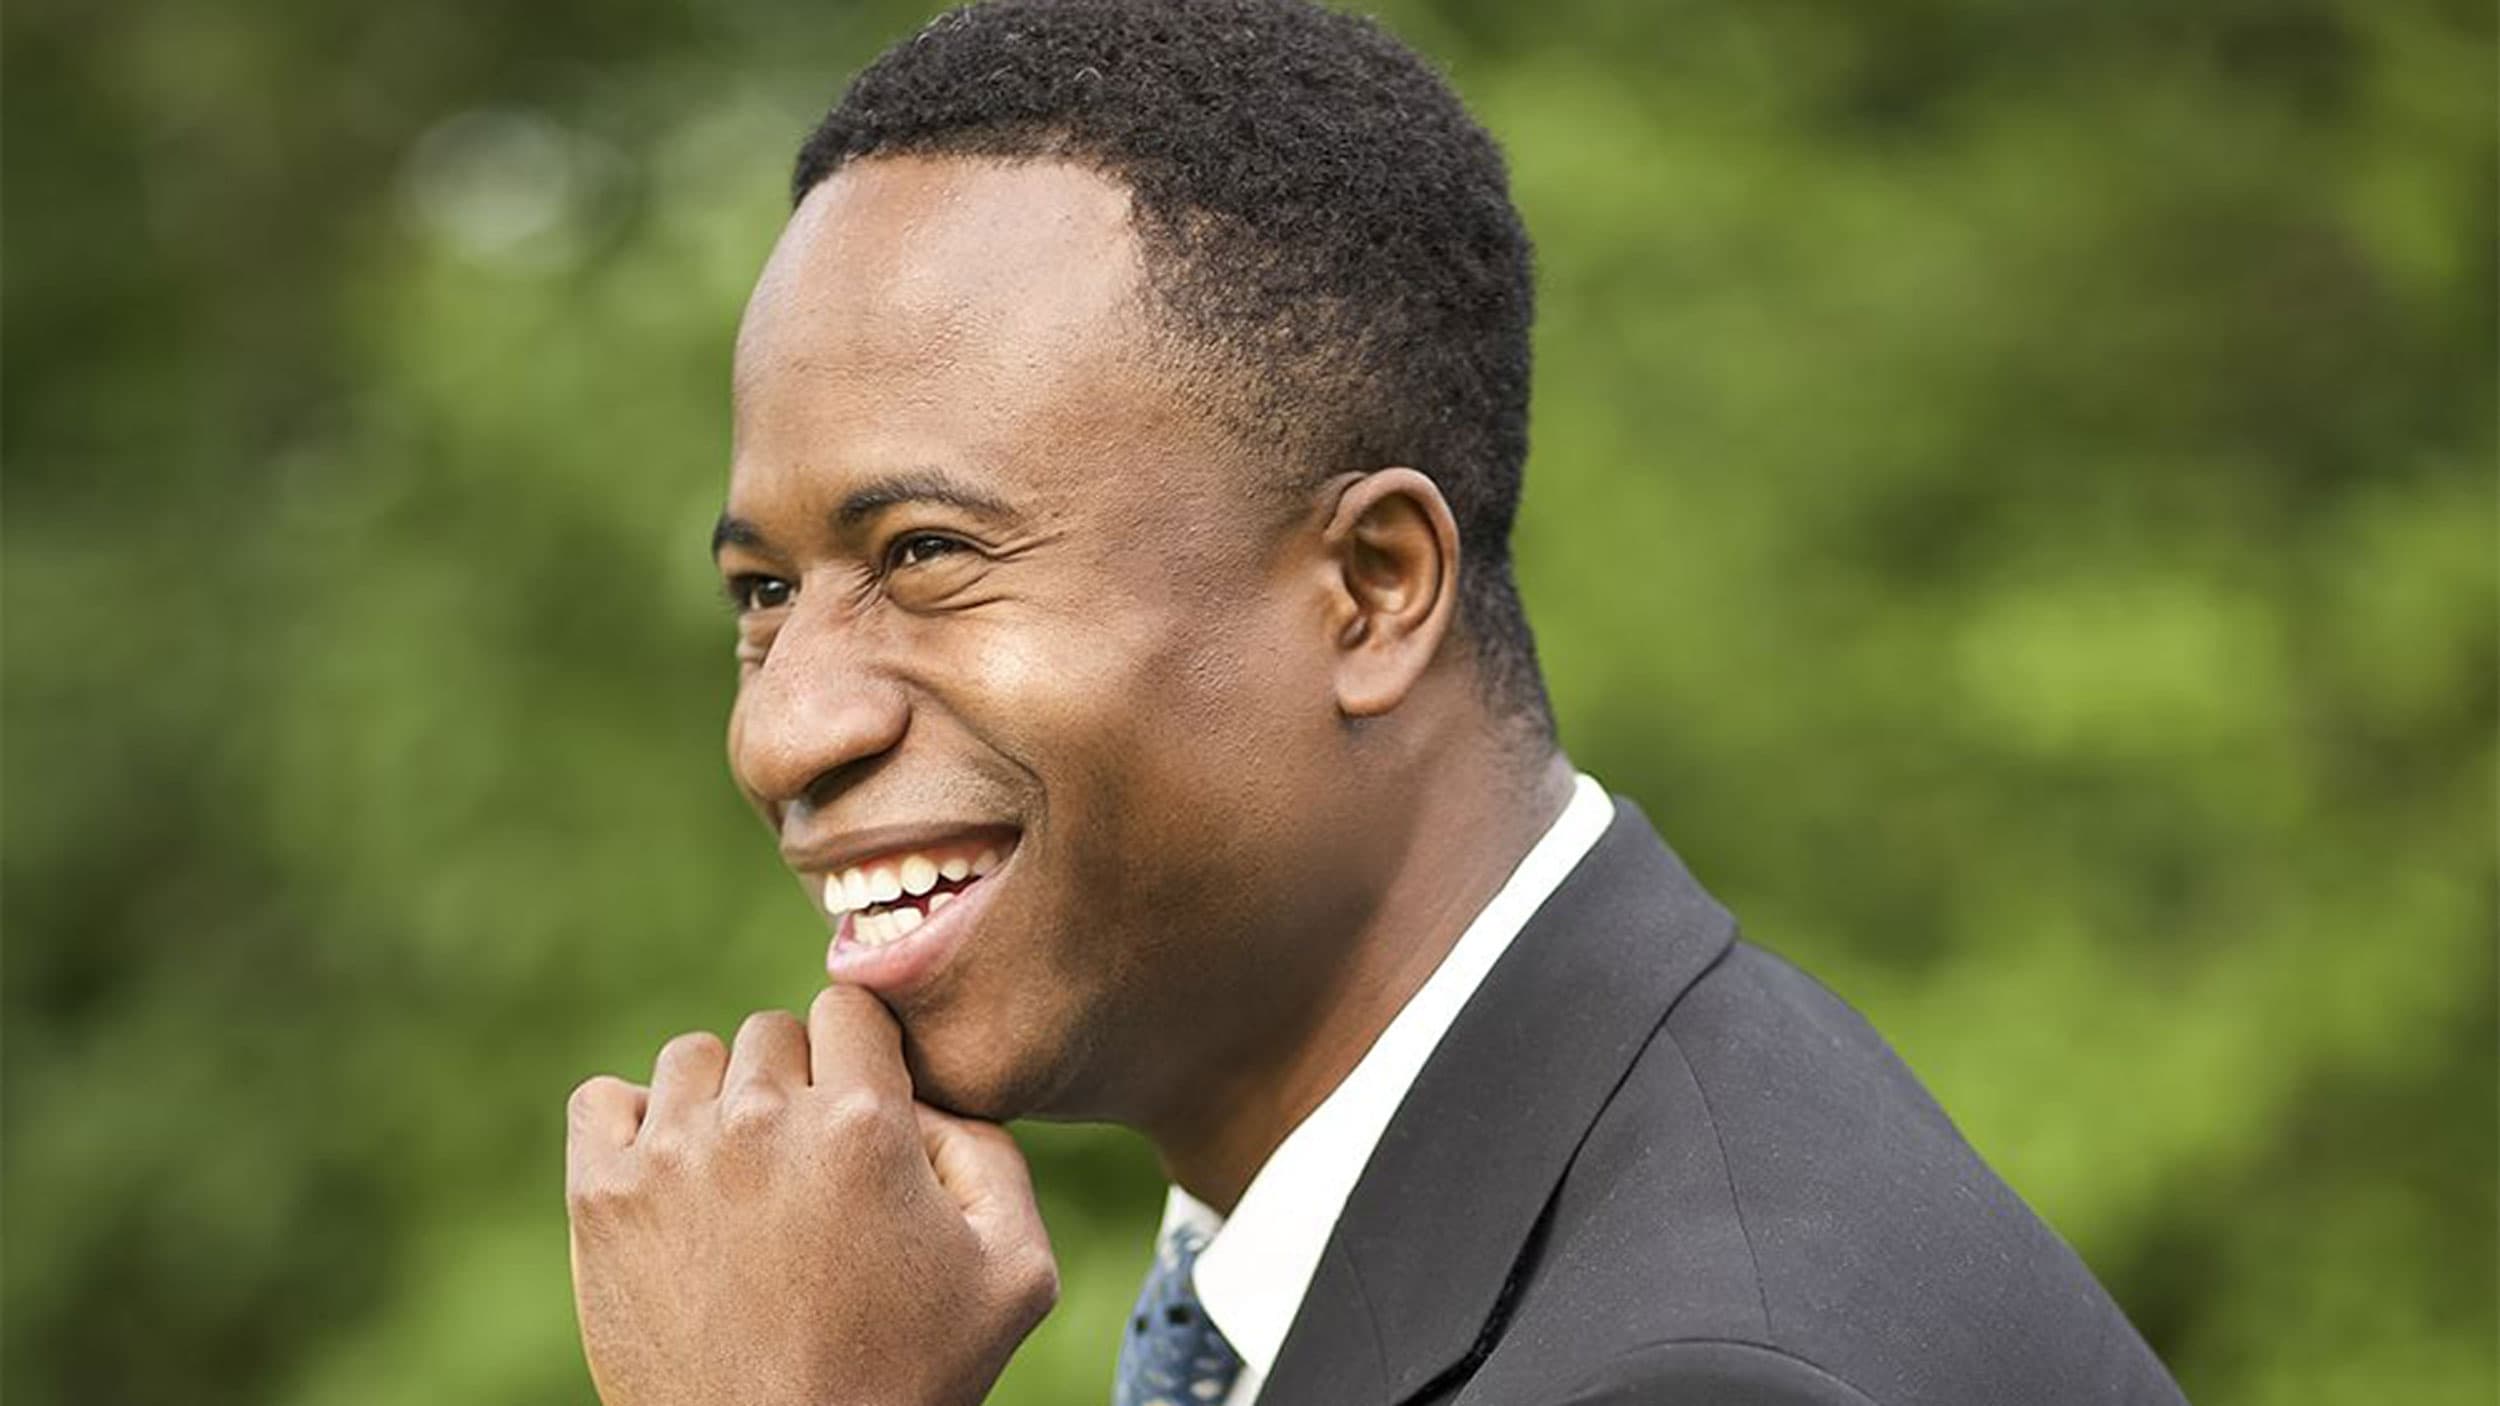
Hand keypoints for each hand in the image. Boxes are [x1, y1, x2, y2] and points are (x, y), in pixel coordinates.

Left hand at [564, 986, 1057, 1405]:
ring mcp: (671, 1156)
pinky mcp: (600, 1200)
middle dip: (797, 1083)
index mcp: (864, 1122)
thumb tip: (928, 1100)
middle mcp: (761, 1121)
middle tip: (807, 1168)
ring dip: (718, 1100)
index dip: (863, 1055)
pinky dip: (629, 1124)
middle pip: (773, 1032)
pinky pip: (601, 1101)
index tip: (861, 1110)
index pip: (851, 1006)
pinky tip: (668, 1178)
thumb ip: (994, 1154)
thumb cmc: (907, 1381)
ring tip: (739, 1175)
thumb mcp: (1014, 1271)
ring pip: (691, 1058)